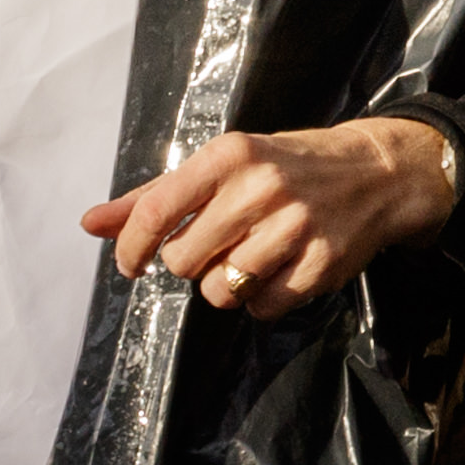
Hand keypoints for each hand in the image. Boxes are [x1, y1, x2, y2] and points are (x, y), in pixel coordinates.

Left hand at [80, 119, 456, 321]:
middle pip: (183, 260)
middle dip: (189, 263)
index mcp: (227, 156)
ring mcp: (294, 227)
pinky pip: (262, 308)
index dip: (131, 247)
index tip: (128, 265)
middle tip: (215, 245)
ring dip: (225, 285)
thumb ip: (153, 197)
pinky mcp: (322, 265)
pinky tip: (279, 270)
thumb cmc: (282, 167)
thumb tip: (90, 224)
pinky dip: (261, 299)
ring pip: (220, 290)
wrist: (375, 173)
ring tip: (248, 258)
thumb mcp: (220, 167)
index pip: (156, 210)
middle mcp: (259, 188)